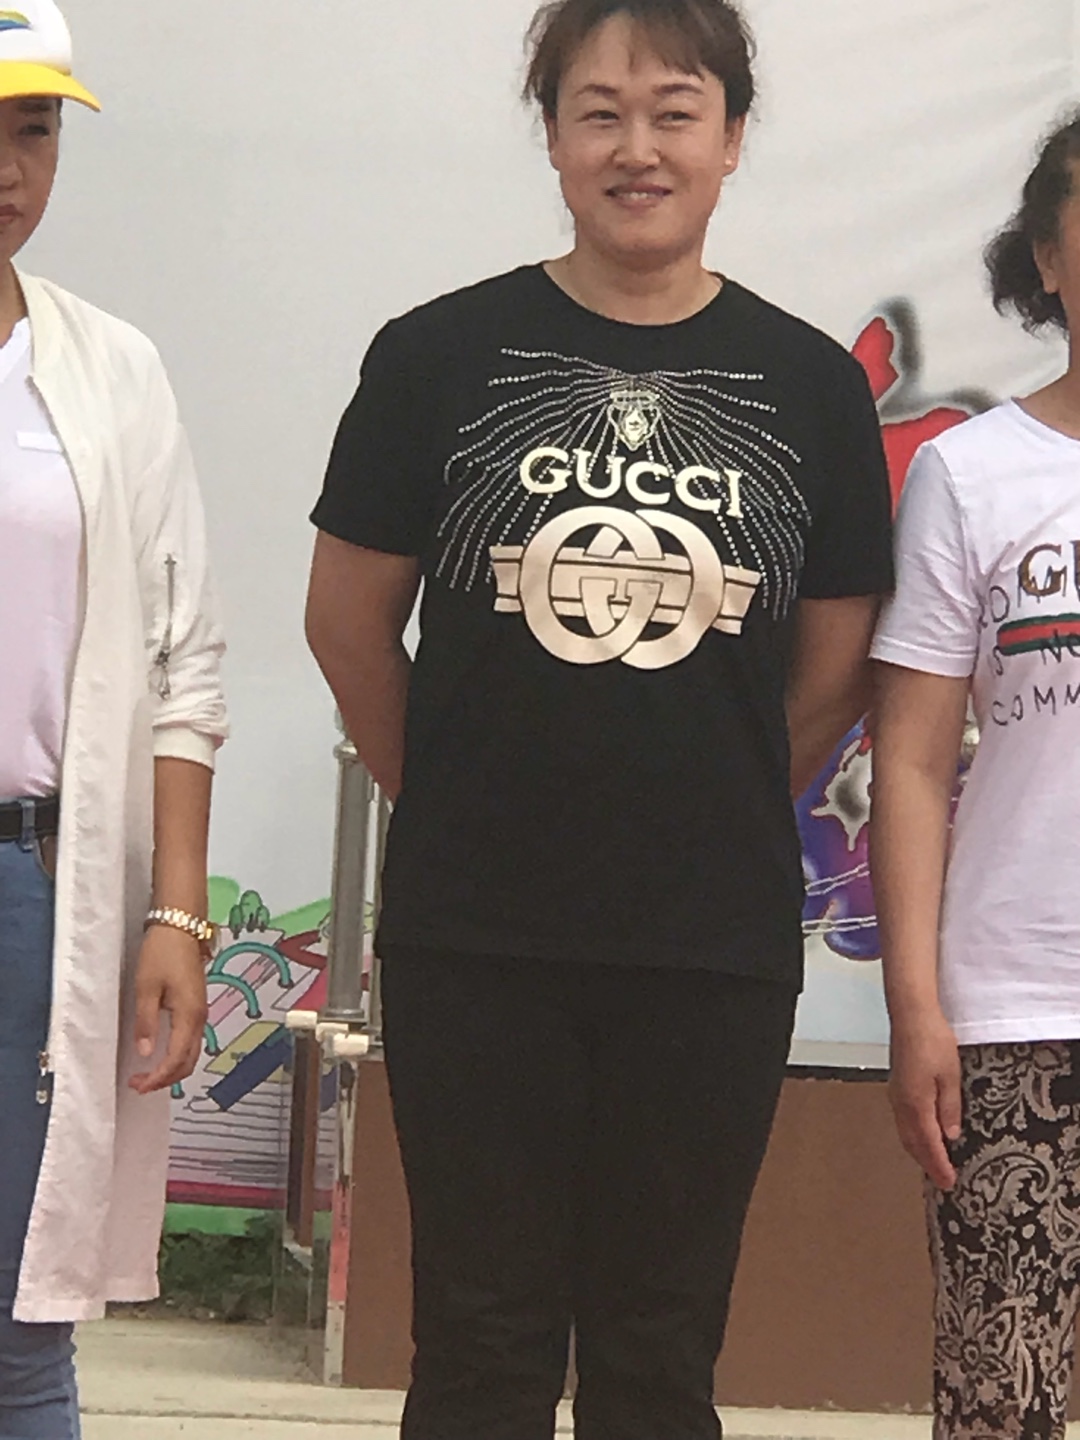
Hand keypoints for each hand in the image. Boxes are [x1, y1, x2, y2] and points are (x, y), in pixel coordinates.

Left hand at [129, 924, 208, 1094]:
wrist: (181, 926)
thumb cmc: (161, 953)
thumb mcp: (146, 987)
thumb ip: (146, 1021)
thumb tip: (147, 1053)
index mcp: (189, 1015)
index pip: (177, 1059)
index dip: (158, 1078)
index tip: (138, 1085)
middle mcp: (200, 1018)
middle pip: (189, 1062)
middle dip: (166, 1079)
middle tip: (139, 1084)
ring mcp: (200, 1012)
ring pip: (192, 1052)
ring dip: (172, 1068)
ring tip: (147, 1073)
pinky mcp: (197, 1006)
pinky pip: (191, 1040)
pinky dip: (177, 1055)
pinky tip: (160, 1053)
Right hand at [888, 1008, 961, 1190]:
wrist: (911, 1016)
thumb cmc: (933, 1041)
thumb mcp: (950, 1076)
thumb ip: (949, 1108)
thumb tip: (950, 1135)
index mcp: (916, 1104)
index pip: (928, 1144)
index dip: (938, 1165)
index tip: (948, 1182)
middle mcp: (901, 1103)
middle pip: (912, 1142)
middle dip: (926, 1163)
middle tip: (942, 1180)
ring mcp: (896, 1094)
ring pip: (905, 1132)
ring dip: (918, 1150)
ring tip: (933, 1162)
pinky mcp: (897, 1086)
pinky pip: (903, 1120)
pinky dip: (913, 1135)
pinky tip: (923, 1133)